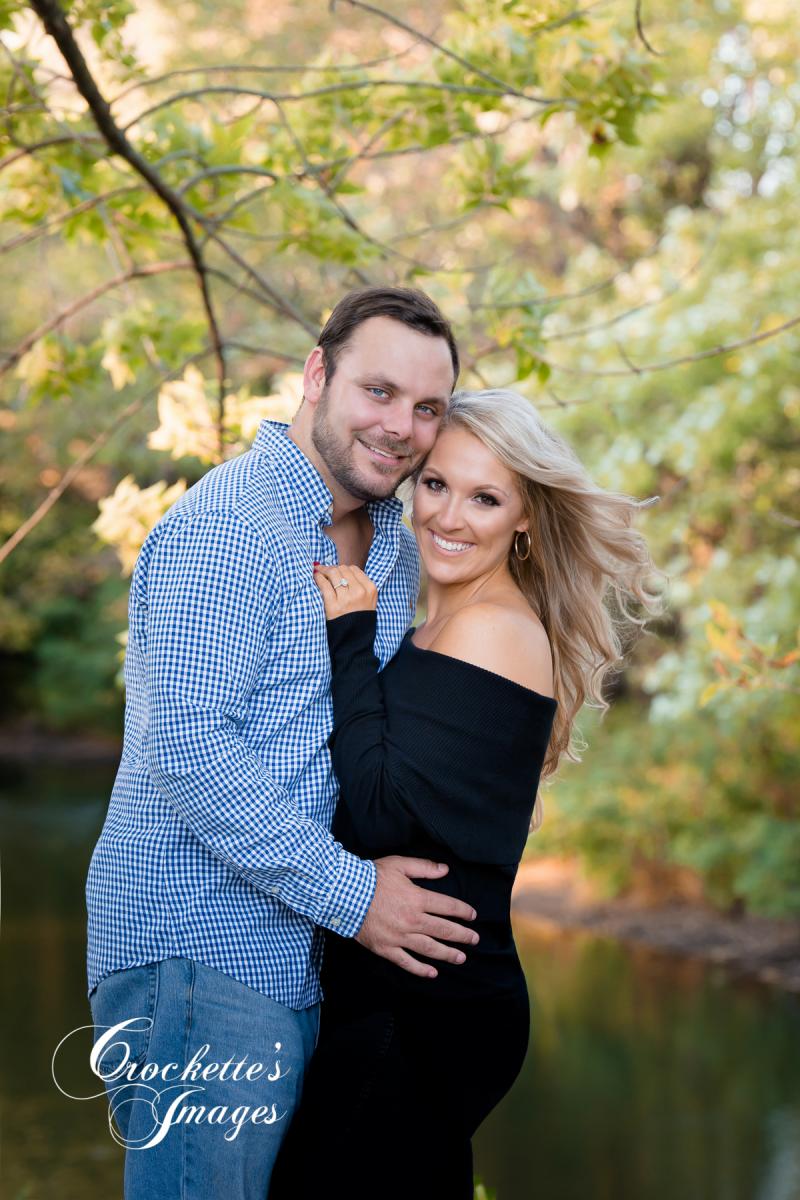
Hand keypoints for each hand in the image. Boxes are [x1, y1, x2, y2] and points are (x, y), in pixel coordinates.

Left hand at [313, 563, 377, 618]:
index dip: (342, 568)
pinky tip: (315, 577)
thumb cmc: (359, 619)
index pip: (354, 569)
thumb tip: (338, 569)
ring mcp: (347, 599)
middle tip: (324, 570)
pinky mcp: (334, 605)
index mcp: (370, 589)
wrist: (354, 640)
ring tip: (318, 572)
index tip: (335, 571)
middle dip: (332, 568)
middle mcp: (360, 592)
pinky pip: (324, 585)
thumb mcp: (368, 601)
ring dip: (324, 570)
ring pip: (333, 573)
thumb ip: (359, 585)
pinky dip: (318, 578)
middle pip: (343, 569)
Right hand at [354, 856, 479, 978]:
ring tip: (461, 958)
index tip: (472, 916)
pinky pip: (407, 962)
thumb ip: (424, 868)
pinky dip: (421, 969)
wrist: (344, 895)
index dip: (463, 911)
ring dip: (448, 954)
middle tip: (475, 939)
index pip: (448, 907)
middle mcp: (412, 920)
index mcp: (417, 899)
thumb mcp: (399, 865)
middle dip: (462, 935)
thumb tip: (445, 870)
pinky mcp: (386, 949)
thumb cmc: (371, 878)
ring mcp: (400, 937)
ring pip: (430, 949)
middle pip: (444, 930)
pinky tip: (432, 973)